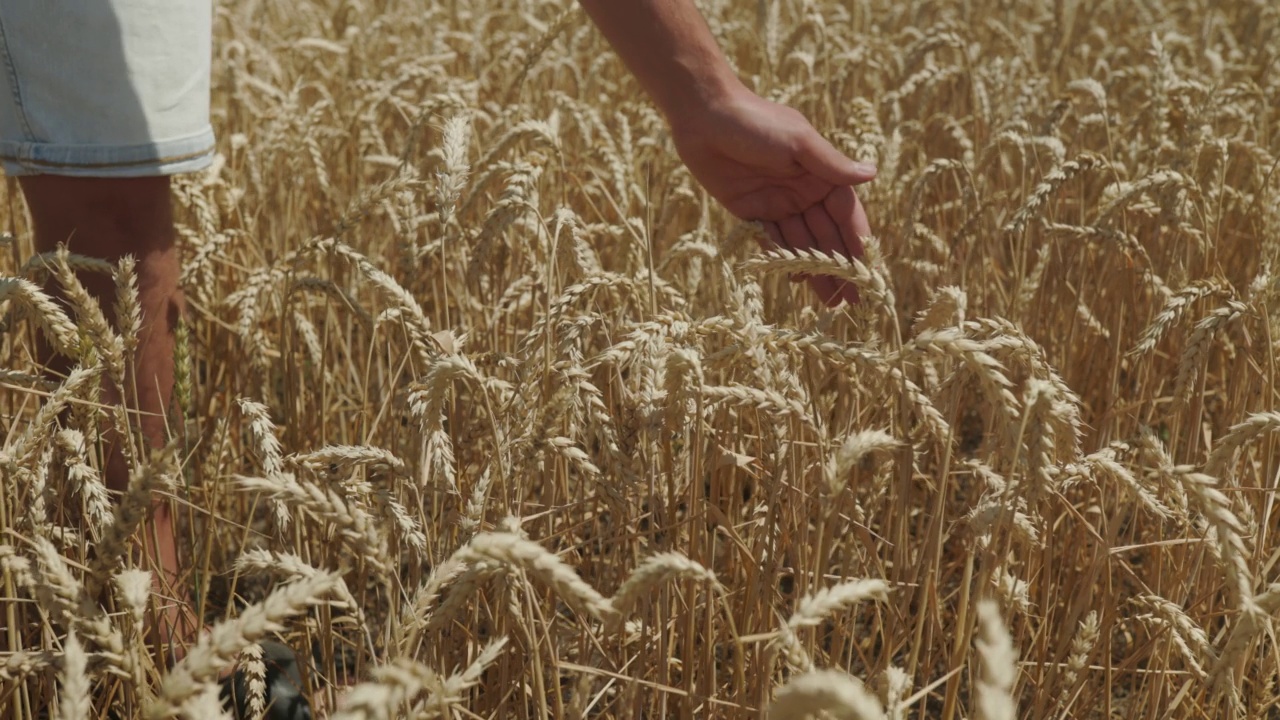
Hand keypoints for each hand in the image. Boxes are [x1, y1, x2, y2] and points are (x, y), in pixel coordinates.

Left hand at [668, 87, 874, 305]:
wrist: (705, 116)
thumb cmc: (757, 121)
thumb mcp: (799, 141)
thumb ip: (831, 164)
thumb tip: (871, 173)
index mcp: (821, 174)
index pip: (846, 216)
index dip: (857, 244)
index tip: (868, 273)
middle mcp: (804, 191)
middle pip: (827, 236)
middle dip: (840, 268)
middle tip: (853, 301)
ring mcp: (778, 203)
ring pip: (802, 245)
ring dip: (816, 272)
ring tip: (832, 302)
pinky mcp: (752, 212)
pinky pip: (773, 242)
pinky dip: (785, 261)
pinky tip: (799, 282)